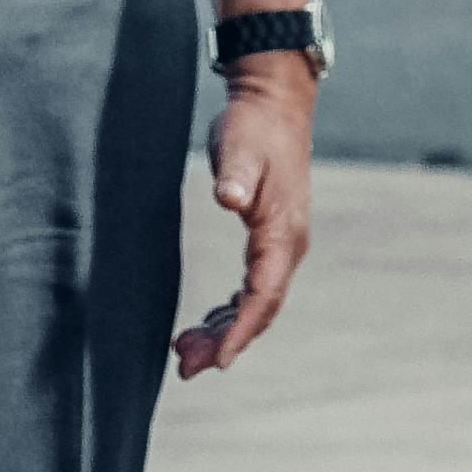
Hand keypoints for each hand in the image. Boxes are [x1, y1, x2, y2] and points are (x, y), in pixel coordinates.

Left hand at [173, 56, 317, 377]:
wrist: (274, 104)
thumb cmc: (253, 127)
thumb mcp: (240, 148)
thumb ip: (236, 176)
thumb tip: (229, 196)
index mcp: (282, 232)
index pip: (264, 295)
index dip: (240, 331)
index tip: (215, 360)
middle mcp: (287, 245)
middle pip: (260, 309)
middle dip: (226, 342)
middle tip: (184, 367)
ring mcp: (280, 244)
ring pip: (255, 303)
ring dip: (224, 330)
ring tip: (184, 353)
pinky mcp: (268, 239)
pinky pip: (252, 288)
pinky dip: (230, 312)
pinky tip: (205, 325)